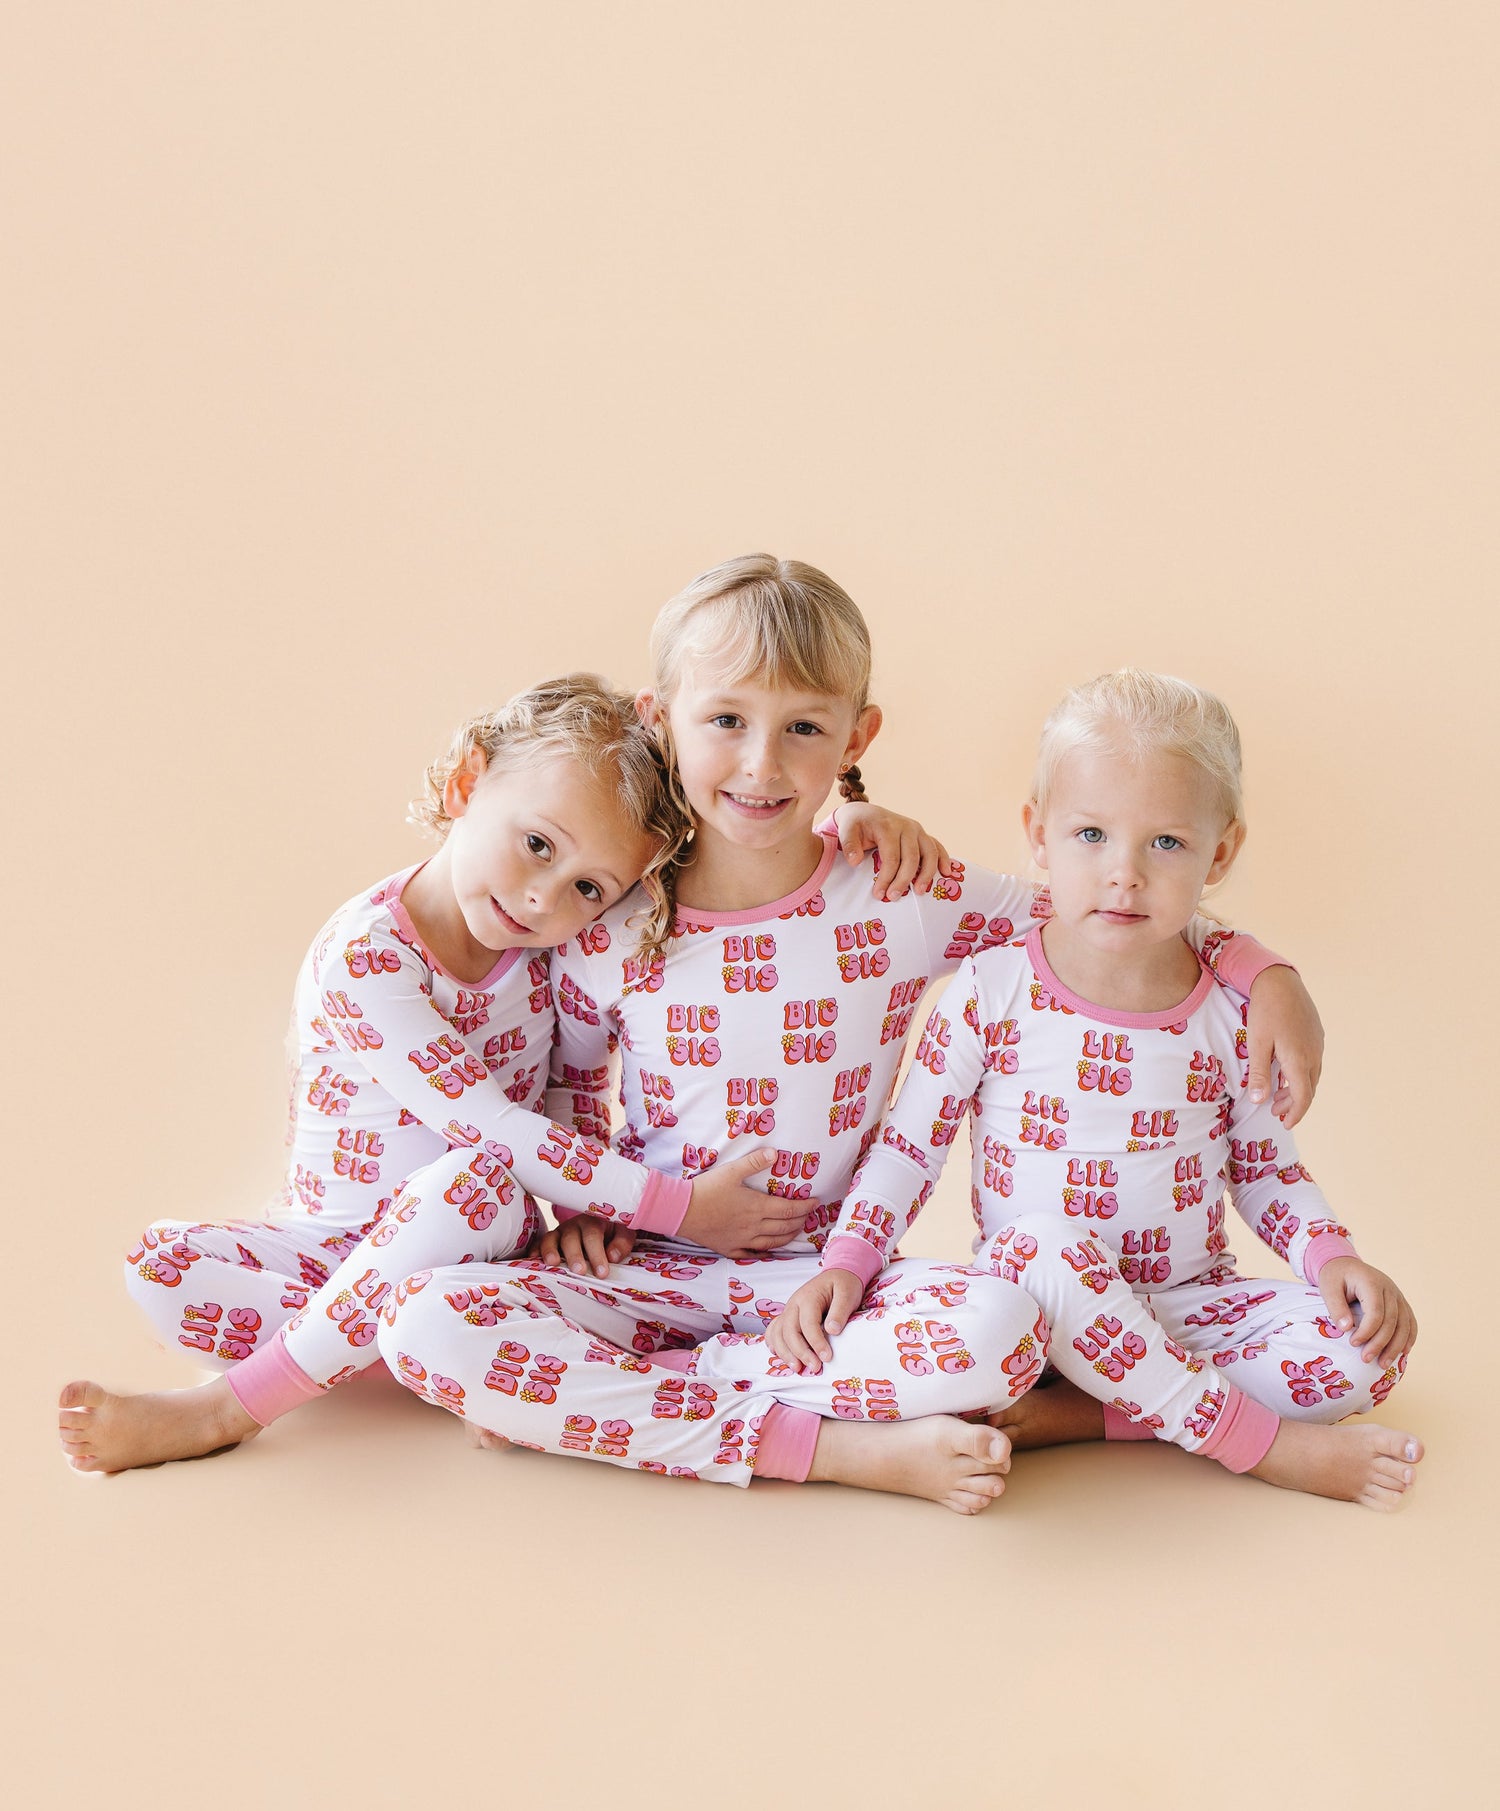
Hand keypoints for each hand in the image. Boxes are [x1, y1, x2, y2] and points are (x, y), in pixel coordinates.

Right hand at [530, 1216, 636, 1278]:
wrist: (601, 1222)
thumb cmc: (612, 1233)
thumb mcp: (623, 1232)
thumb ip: (622, 1242)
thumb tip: (613, 1257)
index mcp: (594, 1221)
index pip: (594, 1235)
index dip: (597, 1254)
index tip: (602, 1273)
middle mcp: (575, 1225)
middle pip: (572, 1238)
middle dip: (575, 1255)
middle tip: (579, 1271)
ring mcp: (560, 1232)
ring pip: (551, 1238)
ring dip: (550, 1250)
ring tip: (552, 1264)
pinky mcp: (550, 1240)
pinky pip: (539, 1243)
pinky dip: (535, 1250)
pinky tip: (533, 1260)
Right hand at [679, 1148, 804, 1256]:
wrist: (681, 1210)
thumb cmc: (706, 1189)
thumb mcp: (731, 1171)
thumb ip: (754, 1162)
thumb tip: (776, 1154)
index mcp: (756, 1207)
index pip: (789, 1209)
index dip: (805, 1207)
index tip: (815, 1202)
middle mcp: (753, 1227)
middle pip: (785, 1227)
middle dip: (801, 1221)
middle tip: (809, 1215)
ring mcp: (742, 1240)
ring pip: (773, 1242)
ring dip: (789, 1236)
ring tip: (797, 1230)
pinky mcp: (730, 1249)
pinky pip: (753, 1253)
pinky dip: (765, 1252)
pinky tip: (769, 1249)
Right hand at [766, 1270, 865, 1373]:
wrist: (837, 1275)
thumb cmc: (843, 1285)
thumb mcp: (848, 1294)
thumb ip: (840, 1311)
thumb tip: (832, 1330)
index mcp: (808, 1297)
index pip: (807, 1323)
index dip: (816, 1342)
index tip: (826, 1357)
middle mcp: (794, 1304)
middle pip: (789, 1331)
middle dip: (800, 1352)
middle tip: (815, 1367)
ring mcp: (788, 1310)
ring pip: (778, 1333)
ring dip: (785, 1353)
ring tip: (797, 1368)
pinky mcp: (788, 1317)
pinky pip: (774, 1331)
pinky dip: (774, 1344)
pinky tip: (780, 1355)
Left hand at [832, 801, 952, 901]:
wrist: (865, 813)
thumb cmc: (855, 825)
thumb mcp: (846, 829)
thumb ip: (848, 844)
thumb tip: (855, 861)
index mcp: (888, 826)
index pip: (891, 856)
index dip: (886, 877)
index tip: (879, 894)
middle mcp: (906, 827)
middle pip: (911, 857)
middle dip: (904, 880)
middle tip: (894, 897)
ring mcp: (917, 830)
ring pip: (929, 852)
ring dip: (927, 873)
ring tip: (921, 892)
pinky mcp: (922, 835)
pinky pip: (937, 846)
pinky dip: (944, 858)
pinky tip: (947, 873)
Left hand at [1246, 966, 1323, 1126]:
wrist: (1280, 981)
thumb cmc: (1265, 1012)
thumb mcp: (1257, 1044)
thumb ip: (1260, 1074)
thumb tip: (1259, 1101)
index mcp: (1299, 1061)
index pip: (1302, 1098)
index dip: (1295, 1114)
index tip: (1285, 1124)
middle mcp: (1313, 1054)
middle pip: (1308, 1089)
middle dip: (1293, 1104)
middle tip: (1274, 1112)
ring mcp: (1317, 1043)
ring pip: (1311, 1076)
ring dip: (1296, 1089)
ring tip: (1277, 1095)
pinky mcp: (1315, 1034)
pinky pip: (1312, 1062)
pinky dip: (1300, 1074)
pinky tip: (1285, 1072)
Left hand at [1317, 1257, 1417, 1368]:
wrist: (1345, 1265)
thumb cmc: (1335, 1277)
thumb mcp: (1328, 1288)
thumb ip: (1336, 1307)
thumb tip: (1346, 1329)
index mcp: (1371, 1282)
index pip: (1376, 1311)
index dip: (1367, 1331)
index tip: (1353, 1344)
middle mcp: (1389, 1288)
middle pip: (1392, 1321)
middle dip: (1380, 1343)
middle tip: (1366, 1359)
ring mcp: (1398, 1295)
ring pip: (1404, 1324)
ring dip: (1396, 1346)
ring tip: (1383, 1364)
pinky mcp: (1401, 1302)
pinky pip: (1410, 1322)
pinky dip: (1409, 1338)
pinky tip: (1403, 1352)